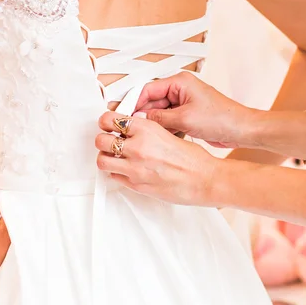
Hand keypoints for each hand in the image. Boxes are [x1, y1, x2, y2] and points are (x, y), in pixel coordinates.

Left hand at [95, 111, 220, 205]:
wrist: (203, 180)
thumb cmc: (192, 159)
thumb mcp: (167, 132)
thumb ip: (145, 131)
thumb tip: (129, 129)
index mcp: (147, 129)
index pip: (111, 120)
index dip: (105, 122)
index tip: (106, 124)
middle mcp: (138, 147)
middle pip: (101, 140)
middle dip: (103, 140)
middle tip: (108, 141)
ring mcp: (135, 167)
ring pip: (102, 160)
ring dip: (106, 157)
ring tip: (114, 157)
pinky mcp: (136, 184)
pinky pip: (114, 177)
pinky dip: (117, 173)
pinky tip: (126, 170)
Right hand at [134, 72, 257, 148]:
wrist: (241, 130)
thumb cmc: (222, 118)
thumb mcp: (185, 118)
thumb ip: (159, 118)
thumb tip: (141, 119)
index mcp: (180, 82)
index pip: (149, 88)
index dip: (135, 101)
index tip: (125, 113)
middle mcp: (181, 90)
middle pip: (153, 100)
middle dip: (143, 114)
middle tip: (132, 127)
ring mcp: (184, 102)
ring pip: (160, 111)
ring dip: (154, 122)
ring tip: (145, 134)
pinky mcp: (188, 115)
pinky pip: (168, 119)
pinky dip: (164, 127)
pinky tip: (160, 137)